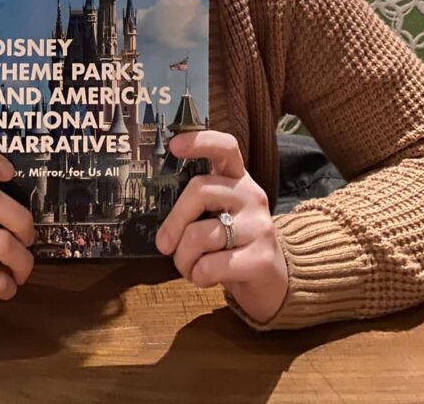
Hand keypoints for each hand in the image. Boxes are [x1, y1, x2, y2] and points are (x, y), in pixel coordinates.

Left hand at [155, 130, 287, 323]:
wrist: (273, 283)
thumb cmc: (232, 243)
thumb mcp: (218, 214)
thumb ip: (195, 202)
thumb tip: (151, 203)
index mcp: (237, 179)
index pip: (225, 146)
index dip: (199, 141)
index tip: (173, 145)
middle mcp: (251, 195)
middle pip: (200, 190)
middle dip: (173, 222)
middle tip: (164, 245)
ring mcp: (259, 225)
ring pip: (199, 234)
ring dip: (183, 258)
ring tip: (188, 267)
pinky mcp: (262, 258)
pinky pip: (211, 265)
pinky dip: (197, 275)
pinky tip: (204, 278)